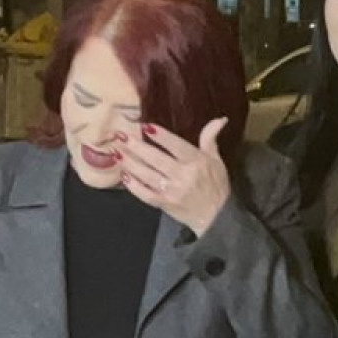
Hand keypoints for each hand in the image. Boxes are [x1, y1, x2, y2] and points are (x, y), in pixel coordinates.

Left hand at [117, 119, 230, 235]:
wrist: (216, 217)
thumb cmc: (216, 185)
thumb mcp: (216, 160)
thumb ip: (210, 139)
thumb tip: (219, 119)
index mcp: (197, 162)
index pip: (177, 146)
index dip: (161, 136)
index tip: (145, 126)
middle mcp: (183, 176)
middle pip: (156, 159)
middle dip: (137, 147)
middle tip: (121, 136)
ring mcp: (172, 191)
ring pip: (147, 175)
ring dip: (131, 163)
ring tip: (117, 152)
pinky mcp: (164, 204)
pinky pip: (146, 194)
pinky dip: (134, 186)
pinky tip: (124, 176)